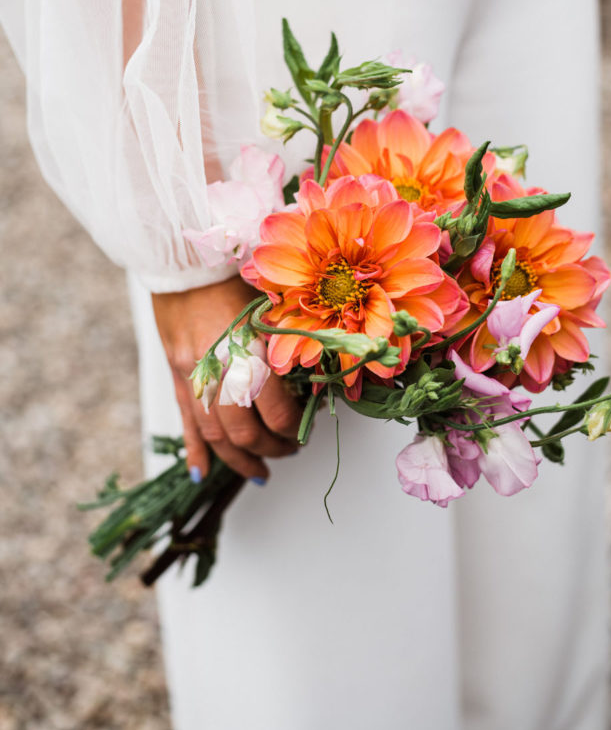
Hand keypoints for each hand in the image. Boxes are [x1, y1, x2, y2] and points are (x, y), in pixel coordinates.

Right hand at [152, 277, 300, 481]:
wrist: (186, 257)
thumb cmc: (236, 273)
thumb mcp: (273, 305)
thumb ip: (290, 342)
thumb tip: (314, 378)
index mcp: (250, 350)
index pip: (275, 411)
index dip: (294, 427)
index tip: (306, 428)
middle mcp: (219, 368)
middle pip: (243, 431)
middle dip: (269, 448)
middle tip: (288, 451)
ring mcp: (192, 374)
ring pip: (214, 434)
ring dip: (237, 459)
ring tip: (257, 472)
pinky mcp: (177, 373)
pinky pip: (185, 420)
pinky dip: (194, 449)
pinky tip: (202, 472)